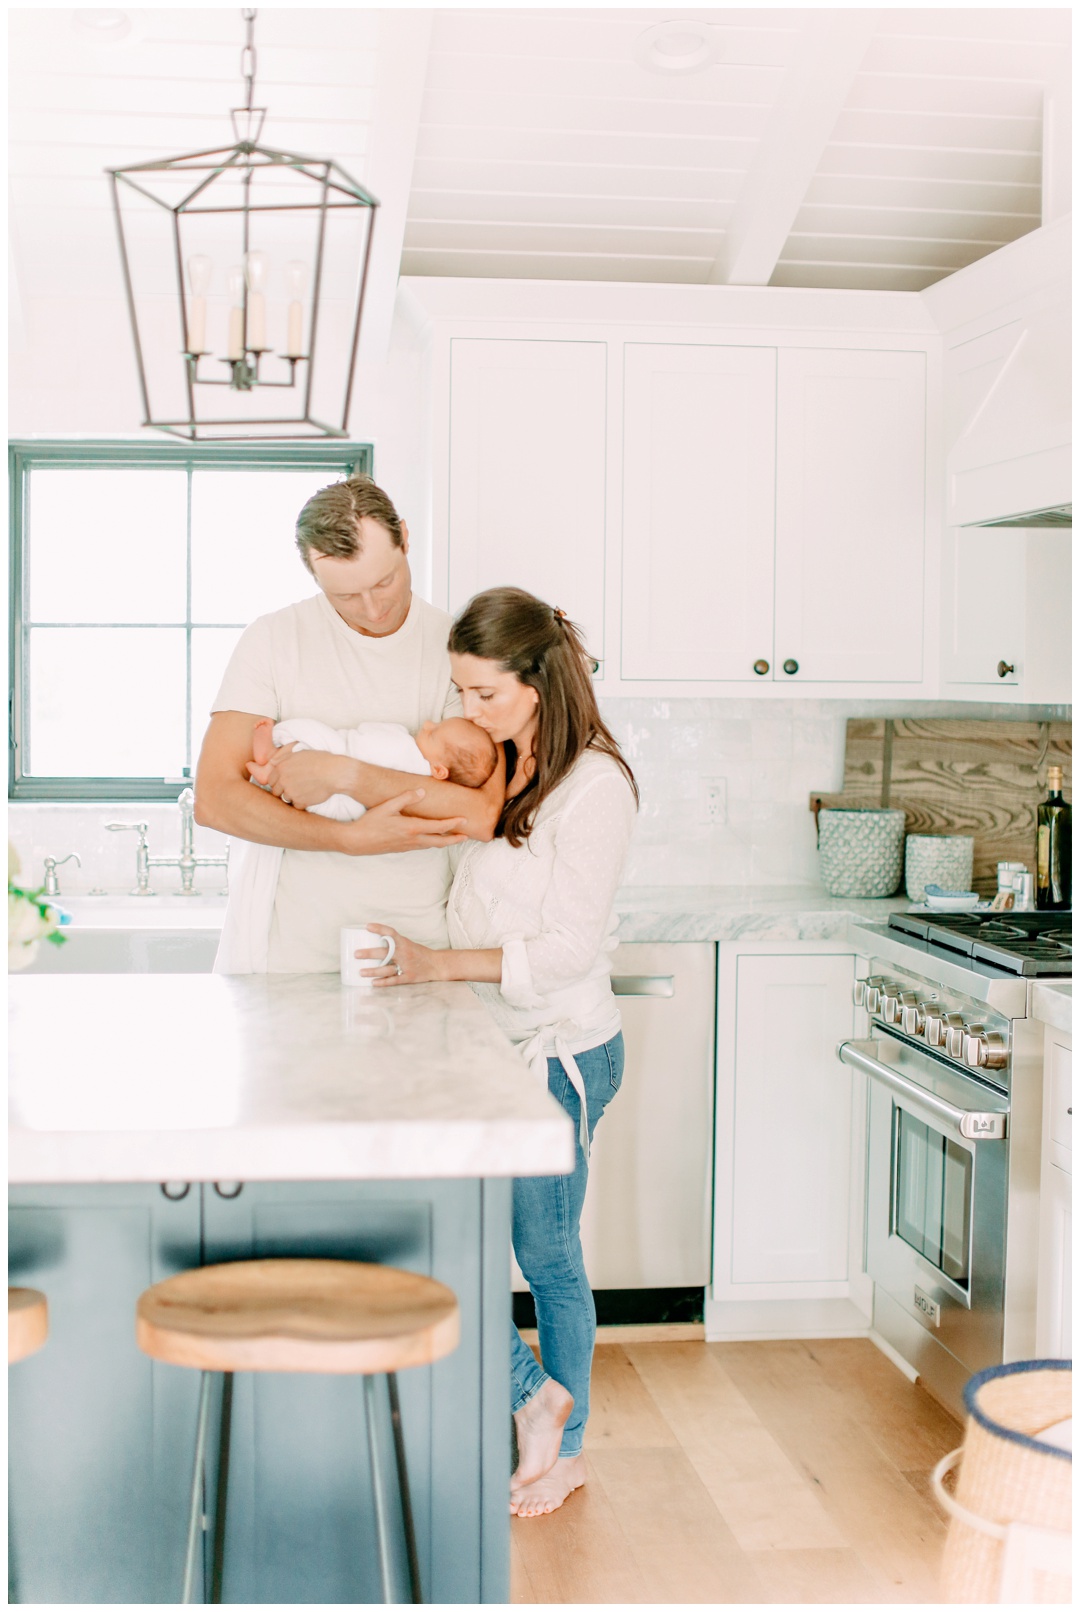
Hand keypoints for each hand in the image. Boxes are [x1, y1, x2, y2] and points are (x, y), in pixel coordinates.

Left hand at [247, 744, 351, 808]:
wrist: (334, 773)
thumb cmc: (319, 760)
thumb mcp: (299, 753)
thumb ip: (282, 758)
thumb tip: (271, 762)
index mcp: (281, 768)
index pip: (270, 780)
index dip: (278, 781)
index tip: (287, 781)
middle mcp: (283, 781)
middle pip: (276, 791)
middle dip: (283, 790)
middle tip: (296, 786)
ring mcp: (291, 792)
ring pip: (285, 799)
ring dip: (293, 797)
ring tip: (304, 790)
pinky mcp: (300, 802)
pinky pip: (296, 806)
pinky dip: (302, 803)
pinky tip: (310, 795)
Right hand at [338, 791, 467, 854]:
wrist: (357, 841)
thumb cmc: (370, 822)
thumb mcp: (387, 806)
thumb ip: (405, 797)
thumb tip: (421, 791)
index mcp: (412, 828)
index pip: (439, 826)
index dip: (453, 823)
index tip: (464, 820)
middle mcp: (413, 839)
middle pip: (440, 841)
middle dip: (454, 839)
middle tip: (466, 836)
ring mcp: (408, 846)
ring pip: (431, 845)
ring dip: (444, 842)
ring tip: (454, 838)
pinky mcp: (402, 849)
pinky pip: (422, 846)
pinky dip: (432, 843)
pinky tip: (432, 839)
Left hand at [356, 924, 445, 986]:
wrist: (436, 964)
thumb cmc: (419, 953)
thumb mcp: (407, 944)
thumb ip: (393, 944)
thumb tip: (372, 942)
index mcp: (404, 942)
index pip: (390, 932)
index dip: (379, 928)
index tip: (367, 926)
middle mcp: (404, 953)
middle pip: (385, 953)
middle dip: (370, 953)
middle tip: (356, 954)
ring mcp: (407, 966)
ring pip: (387, 969)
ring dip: (373, 971)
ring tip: (361, 972)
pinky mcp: (409, 977)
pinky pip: (394, 980)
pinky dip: (383, 982)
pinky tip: (373, 983)